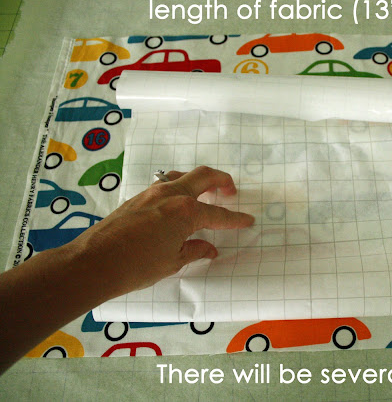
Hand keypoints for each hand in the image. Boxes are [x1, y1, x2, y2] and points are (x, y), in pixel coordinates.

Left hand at [65, 166, 254, 298]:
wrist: (93, 263)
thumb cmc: (136, 266)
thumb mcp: (172, 262)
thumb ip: (194, 250)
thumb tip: (208, 248)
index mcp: (186, 211)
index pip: (218, 214)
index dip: (235, 219)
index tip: (247, 220)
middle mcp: (171, 195)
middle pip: (203, 176)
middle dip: (221, 180)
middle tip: (230, 190)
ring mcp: (151, 193)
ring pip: (181, 176)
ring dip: (197, 181)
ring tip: (203, 194)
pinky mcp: (136, 198)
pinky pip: (164, 186)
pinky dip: (177, 189)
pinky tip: (176, 206)